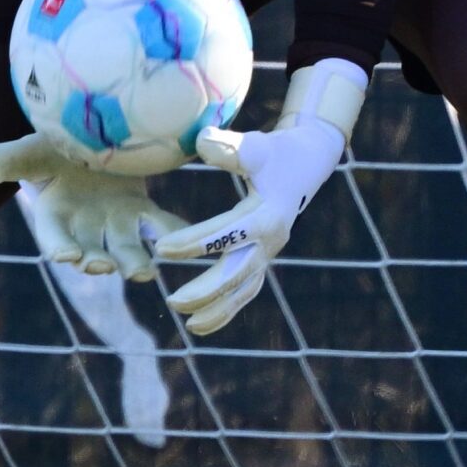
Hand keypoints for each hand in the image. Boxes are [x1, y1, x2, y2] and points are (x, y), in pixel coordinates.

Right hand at [0, 132, 187, 282]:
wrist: (88, 134)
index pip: (54, 235)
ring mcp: (115, 221)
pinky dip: (171, 234)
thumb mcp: (33, 147)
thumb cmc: (53, 142)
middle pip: (91, 250)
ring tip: (144, 273)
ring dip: (133, 263)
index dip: (59, 246)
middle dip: (97, 262)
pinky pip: (159, 225)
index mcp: (55, 212)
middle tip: (103, 267)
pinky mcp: (141, 210)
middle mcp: (85, 225)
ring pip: (125, 247)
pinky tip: (183, 242)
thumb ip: (10, 158)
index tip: (68, 256)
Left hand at [153, 59, 367, 334]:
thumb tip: (201, 142)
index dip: (195, 242)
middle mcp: (271, 240)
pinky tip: (200, 324)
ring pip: (244, 289)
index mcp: (267, 215)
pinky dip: (227, 308)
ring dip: (218, 308)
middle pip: (238, 272)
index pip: (228, 233)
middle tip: (172, 301)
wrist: (305, 163)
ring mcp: (269, 253)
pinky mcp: (264, 257)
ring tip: (187, 324)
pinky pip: (246, 289)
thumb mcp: (256, 145)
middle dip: (207, 290)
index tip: (161, 249)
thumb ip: (229, 147)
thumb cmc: (274, 152)